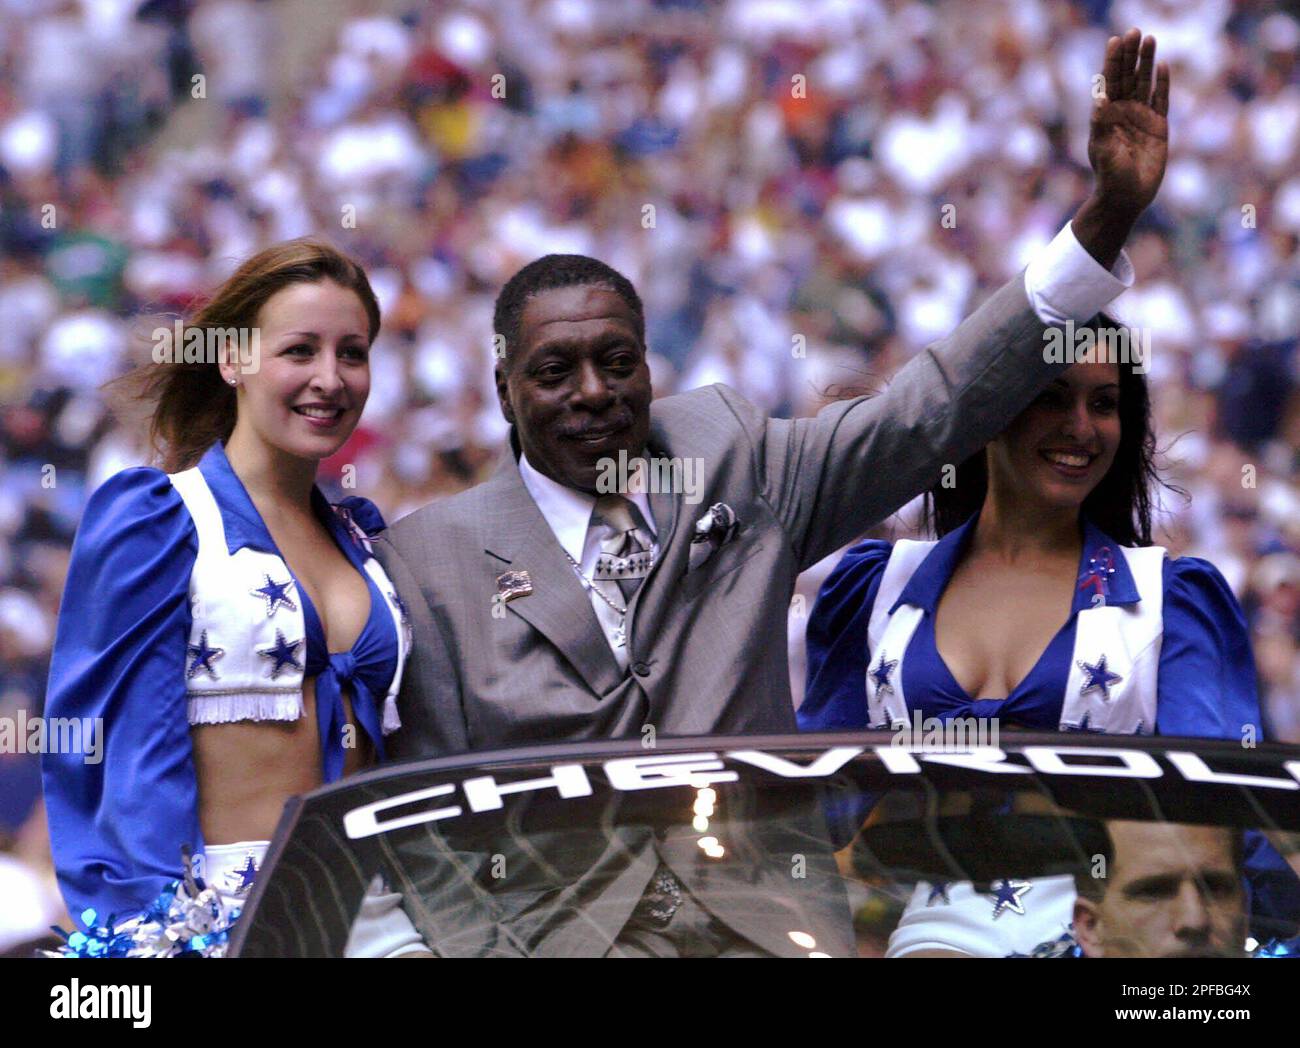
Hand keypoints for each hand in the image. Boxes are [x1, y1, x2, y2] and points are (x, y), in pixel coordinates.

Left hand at [1088, 28, 1169, 215]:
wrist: (1127, 198)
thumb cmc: (1110, 177)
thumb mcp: (1103, 151)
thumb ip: (1101, 125)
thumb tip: (1098, 99)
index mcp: (1106, 117)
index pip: (1109, 83)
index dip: (1113, 62)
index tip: (1116, 40)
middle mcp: (1122, 113)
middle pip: (1127, 77)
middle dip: (1130, 55)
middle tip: (1135, 30)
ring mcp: (1141, 118)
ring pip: (1144, 83)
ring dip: (1147, 62)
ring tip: (1150, 38)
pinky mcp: (1158, 127)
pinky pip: (1161, 100)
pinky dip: (1162, 83)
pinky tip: (1163, 66)